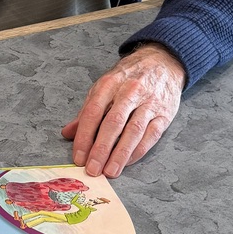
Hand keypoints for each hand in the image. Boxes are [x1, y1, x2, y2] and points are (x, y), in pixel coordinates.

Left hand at [61, 44, 184, 177]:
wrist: (163, 62)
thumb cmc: (129, 77)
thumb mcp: (104, 86)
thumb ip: (87, 111)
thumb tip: (67, 133)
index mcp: (109, 84)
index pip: (93, 113)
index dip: (84, 137)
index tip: (79, 157)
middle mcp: (130, 91)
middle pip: (113, 123)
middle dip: (101, 149)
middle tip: (92, 169)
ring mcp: (149, 102)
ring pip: (133, 131)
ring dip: (120, 154)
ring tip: (110, 171)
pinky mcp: (165, 113)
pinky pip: (151, 135)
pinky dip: (138, 151)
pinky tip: (127, 162)